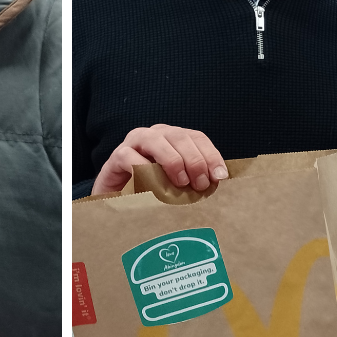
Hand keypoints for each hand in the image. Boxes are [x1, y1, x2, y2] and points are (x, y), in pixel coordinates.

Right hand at [92, 124, 226, 195]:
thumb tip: (218, 181)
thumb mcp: (178, 184)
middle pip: (180, 137)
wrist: (119, 201)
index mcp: (173, 138)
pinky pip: (130, 157)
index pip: (197, 138)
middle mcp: (155, 135)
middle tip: (200, 185)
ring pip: (156, 141)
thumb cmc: (153, 191)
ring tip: (180, 183)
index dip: (211, 155)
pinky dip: (143, 170)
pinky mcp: (116, 156)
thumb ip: (196, 178)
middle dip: (194, 160)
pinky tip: (153, 186)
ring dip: (172, 161)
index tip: (219, 176)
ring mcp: (134, 143)